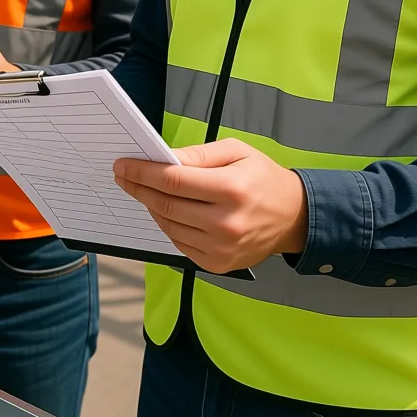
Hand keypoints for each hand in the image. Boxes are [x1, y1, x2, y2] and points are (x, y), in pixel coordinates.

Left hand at [113, 138, 308, 274]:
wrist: (294, 218)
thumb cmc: (263, 178)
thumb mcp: (236, 152)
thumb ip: (198, 154)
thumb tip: (163, 158)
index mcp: (231, 190)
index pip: (173, 181)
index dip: (142, 172)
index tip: (122, 165)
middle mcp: (225, 223)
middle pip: (166, 204)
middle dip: (139, 188)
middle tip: (123, 176)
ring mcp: (221, 249)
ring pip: (168, 225)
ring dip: (151, 206)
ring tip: (143, 190)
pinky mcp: (217, 264)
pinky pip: (179, 243)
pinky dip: (167, 225)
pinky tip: (165, 210)